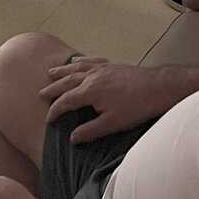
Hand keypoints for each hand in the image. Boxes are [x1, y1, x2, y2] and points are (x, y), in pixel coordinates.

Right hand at [41, 57, 177, 142]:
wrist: (157, 87)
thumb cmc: (135, 107)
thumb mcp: (111, 123)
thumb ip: (90, 131)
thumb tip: (72, 138)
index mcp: (89, 91)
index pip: (66, 101)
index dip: (55, 110)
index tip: (48, 118)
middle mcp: (92, 77)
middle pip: (67, 81)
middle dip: (53, 88)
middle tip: (41, 93)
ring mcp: (102, 69)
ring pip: (77, 68)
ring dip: (63, 71)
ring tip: (52, 72)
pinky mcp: (112, 66)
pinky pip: (91, 61)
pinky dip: (82, 61)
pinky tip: (79, 61)